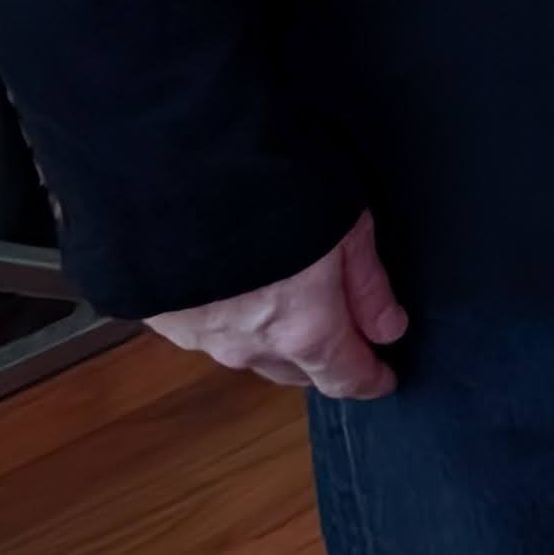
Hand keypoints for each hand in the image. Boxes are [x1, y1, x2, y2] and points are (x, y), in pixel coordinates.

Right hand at [146, 211, 406, 399]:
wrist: (171, 174)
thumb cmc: (273, 188)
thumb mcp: (347, 225)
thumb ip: (368, 285)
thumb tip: (389, 330)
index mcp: (305, 330)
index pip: (345, 376)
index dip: (370, 380)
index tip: (385, 378)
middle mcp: (250, 347)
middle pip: (298, 371)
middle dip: (326, 358)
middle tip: (346, 333)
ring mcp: (201, 338)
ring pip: (252, 353)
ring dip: (277, 339)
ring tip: (291, 305)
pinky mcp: (164, 320)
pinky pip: (212, 333)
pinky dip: (234, 320)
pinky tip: (240, 289)